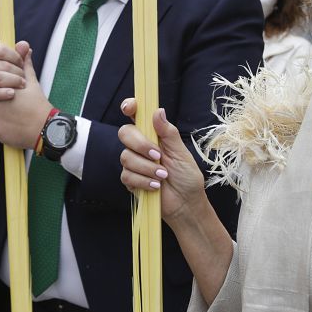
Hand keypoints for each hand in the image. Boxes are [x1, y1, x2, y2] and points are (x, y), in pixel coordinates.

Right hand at [0, 42, 28, 121]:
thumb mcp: (8, 68)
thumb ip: (17, 56)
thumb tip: (25, 44)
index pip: (1, 50)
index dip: (15, 57)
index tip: (23, 65)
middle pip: (2, 65)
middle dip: (17, 72)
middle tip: (25, 80)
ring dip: (12, 81)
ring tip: (22, 86)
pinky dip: (2, 93)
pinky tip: (12, 94)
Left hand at [0, 47, 51, 149]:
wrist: (45, 129)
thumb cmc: (38, 105)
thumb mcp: (32, 82)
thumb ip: (24, 64)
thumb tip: (24, 47)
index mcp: (2, 90)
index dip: (4, 90)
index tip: (14, 96)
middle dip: (2, 103)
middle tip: (17, 107)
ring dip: (2, 115)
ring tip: (17, 116)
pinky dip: (3, 127)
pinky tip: (15, 125)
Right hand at [118, 99, 206, 226]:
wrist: (186, 204)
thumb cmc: (187, 177)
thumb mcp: (181, 152)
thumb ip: (168, 132)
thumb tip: (158, 111)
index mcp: (153, 135)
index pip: (136, 116)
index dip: (130, 107)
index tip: (130, 108)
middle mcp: (140, 146)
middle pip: (125, 133)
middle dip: (140, 144)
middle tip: (157, 155)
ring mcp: (134, 163)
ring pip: (126, 156)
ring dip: (147, 168)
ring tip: (163, 176)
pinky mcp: (130, 180)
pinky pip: (127, 175)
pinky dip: (143, 181)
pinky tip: (155, 186)